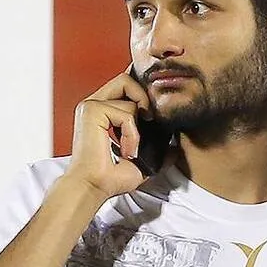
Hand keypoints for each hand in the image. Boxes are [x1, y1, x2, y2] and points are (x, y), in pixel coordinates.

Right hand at [64, 70, 152, 199]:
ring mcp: (91, 106)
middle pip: (126, 79)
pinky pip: (126, 113)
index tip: (152, 115)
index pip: (125, 87)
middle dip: (144, 98)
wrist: (94, 187)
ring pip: (129, 95)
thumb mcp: (141, 160)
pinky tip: (125, 150)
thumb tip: (176, 147)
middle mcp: (94, 106)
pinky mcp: (91, 111)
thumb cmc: (111, 177)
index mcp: (102, 113)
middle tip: (148, 122)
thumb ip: (158, 150)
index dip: (142, 93)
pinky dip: (132, 134)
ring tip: (131, 147)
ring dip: (138, 125)